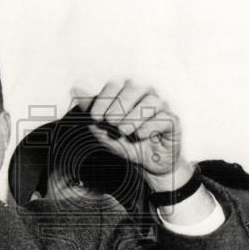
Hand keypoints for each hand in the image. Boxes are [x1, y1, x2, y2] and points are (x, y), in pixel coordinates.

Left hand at [71, 80, 192, 191]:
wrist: (148, 165)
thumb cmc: (127, 143)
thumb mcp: (105, 129)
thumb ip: (91, 109)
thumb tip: (75, 87)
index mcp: (128, 91)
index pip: (116, 84)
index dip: (104, 99)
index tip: (95, 118)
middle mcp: (147, 94)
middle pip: (134, 86)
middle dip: (120, 105)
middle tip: (110, 123)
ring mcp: (162, 107)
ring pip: (150, 101)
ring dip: (134, 116)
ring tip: (123, 131)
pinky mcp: (173, 121)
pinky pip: (164, 117)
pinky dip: (149, 126)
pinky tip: (140, 136)